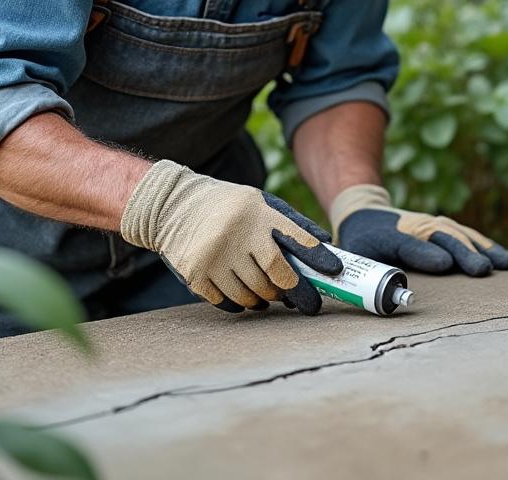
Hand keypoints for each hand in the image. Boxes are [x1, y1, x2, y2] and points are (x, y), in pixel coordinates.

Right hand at [120, 160, 341, 313]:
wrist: (173, 206)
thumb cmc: (228, 207)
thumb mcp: (259, 202)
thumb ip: (291, 222)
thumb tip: (325, 242)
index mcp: (258, 214)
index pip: (296, 240)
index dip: (318, 259)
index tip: (334, 272)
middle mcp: (238, 234)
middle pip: (276, 275)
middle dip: (292, 291)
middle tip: (298, 298)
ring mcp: (215, 256)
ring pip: (252, 294)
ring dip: (265, 299)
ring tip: (268, 296)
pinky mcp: (196, 274)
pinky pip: (228, 302)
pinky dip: (240, 304)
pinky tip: (245, 298)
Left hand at [329, 184, 507, 276]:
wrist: (365, 211)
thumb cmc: (360, 242)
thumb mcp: (353, 256)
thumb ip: (362, 274)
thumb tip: (379, 298)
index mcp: (388, 235)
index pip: (408, 243)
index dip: (424, 252)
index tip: (444, 265)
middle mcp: (415, 225)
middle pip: (442, 238)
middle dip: (464, 253)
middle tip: (483, 271)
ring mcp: (431, 224)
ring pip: (459, 234)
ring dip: (482, 249)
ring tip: (504, 264)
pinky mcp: (442, 227)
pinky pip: (466, 235)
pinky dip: (485, 245)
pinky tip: (503, 258)